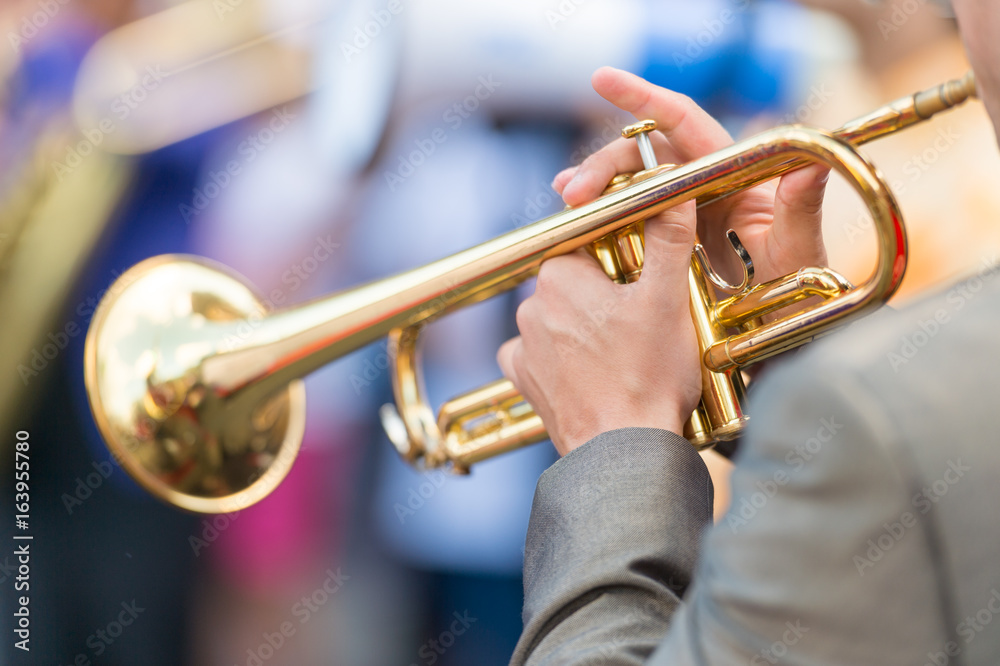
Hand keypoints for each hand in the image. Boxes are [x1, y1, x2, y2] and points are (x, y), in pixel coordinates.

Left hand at [498, 67, 830, 455]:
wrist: (622, 451)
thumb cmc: (649, 376)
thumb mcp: (669, 300)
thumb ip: (669, 238)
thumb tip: (675, 188)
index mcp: (561, 274)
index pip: (589, 240)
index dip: (622, 255)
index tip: (644, 277)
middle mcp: (531, 304)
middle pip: (574, 279)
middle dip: (604, 291)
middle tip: (641, 319)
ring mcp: (523, 343)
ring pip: (558, 315)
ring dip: (584, 325)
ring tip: (622, 352)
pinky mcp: (523, 378)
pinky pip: (538, 353)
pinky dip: (560, 358)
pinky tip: (590, 370)